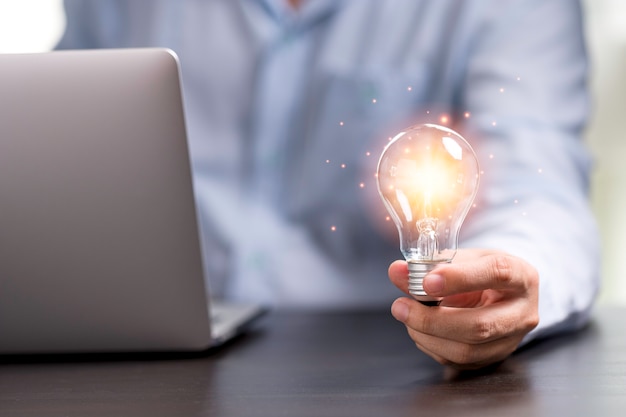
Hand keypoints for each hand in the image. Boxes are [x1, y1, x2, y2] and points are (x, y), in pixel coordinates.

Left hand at [388, 249, 538, 369]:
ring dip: (426, 335)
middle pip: (480, 326)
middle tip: (400, 306)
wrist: (503, 292)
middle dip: (432, 320)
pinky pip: (458, 361)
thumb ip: (429, 265)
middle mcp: (522, 312)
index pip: (497, 274)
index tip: (427, 281)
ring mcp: (511, 341)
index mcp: (521, 276)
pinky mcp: (494, 358)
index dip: (459, 278)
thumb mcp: (462, 259)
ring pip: (467, 350)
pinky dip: (430, 345)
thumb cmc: (481, 271)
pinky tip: (419, 329)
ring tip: (406, 315)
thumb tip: (396, 271)